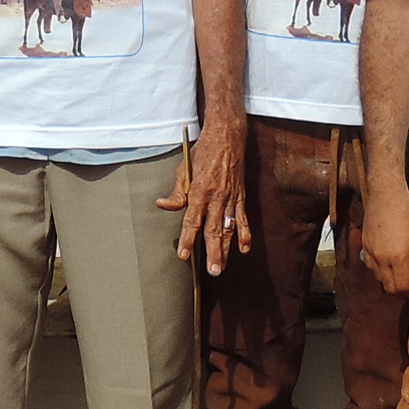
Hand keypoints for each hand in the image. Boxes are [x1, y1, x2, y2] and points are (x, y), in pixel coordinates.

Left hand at [157, 121, 252, 275]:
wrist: (227, 137)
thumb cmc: (202, 152)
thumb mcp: (183, 169)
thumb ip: (176, 192)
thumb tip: (163, 205)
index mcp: (200, 189)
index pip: (192, 219)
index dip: (187, 238)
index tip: (183, 254)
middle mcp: (217, 196)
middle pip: (214, 229)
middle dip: (213, 251)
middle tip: (212, 271)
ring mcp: (231, 197)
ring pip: (229, 228)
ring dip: (226, 249)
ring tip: (223, 267)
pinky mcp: (240, 196)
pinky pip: (243, 218)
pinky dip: (244, 234)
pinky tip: (244, 249)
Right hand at [359, 181, 408, 303]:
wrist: (385, 193)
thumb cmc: (406, 210)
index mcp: (398, 256)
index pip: (402, 287)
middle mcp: (382, 258)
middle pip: (389, 288)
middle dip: (401, 290)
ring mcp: (371, 252)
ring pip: (378, 278)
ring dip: (389, 280)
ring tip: (400, 273)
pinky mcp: (365, 245)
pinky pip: (371, 266)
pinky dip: (380, 269)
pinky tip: (388, 261)